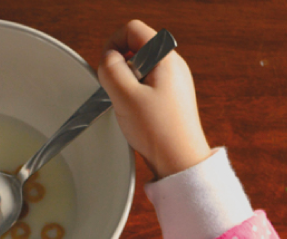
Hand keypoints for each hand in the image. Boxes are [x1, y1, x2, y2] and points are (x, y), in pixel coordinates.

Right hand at [97, 20, 211, 178]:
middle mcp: (173, 65)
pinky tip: (137, 114)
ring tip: (130, 106)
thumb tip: (107, 59)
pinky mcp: (170, 98)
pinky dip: (135, 96)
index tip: (107, 67)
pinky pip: (146, 86)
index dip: (113, 44)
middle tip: (119, 91)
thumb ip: (110, 70)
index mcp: (165, 58)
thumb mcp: (125, 96)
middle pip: (135, 48)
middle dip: (119, 67)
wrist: (180, 161)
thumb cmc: (159, 131)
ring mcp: (173, 82)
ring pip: (139, 69)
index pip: (133, 29)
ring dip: (126, 84)